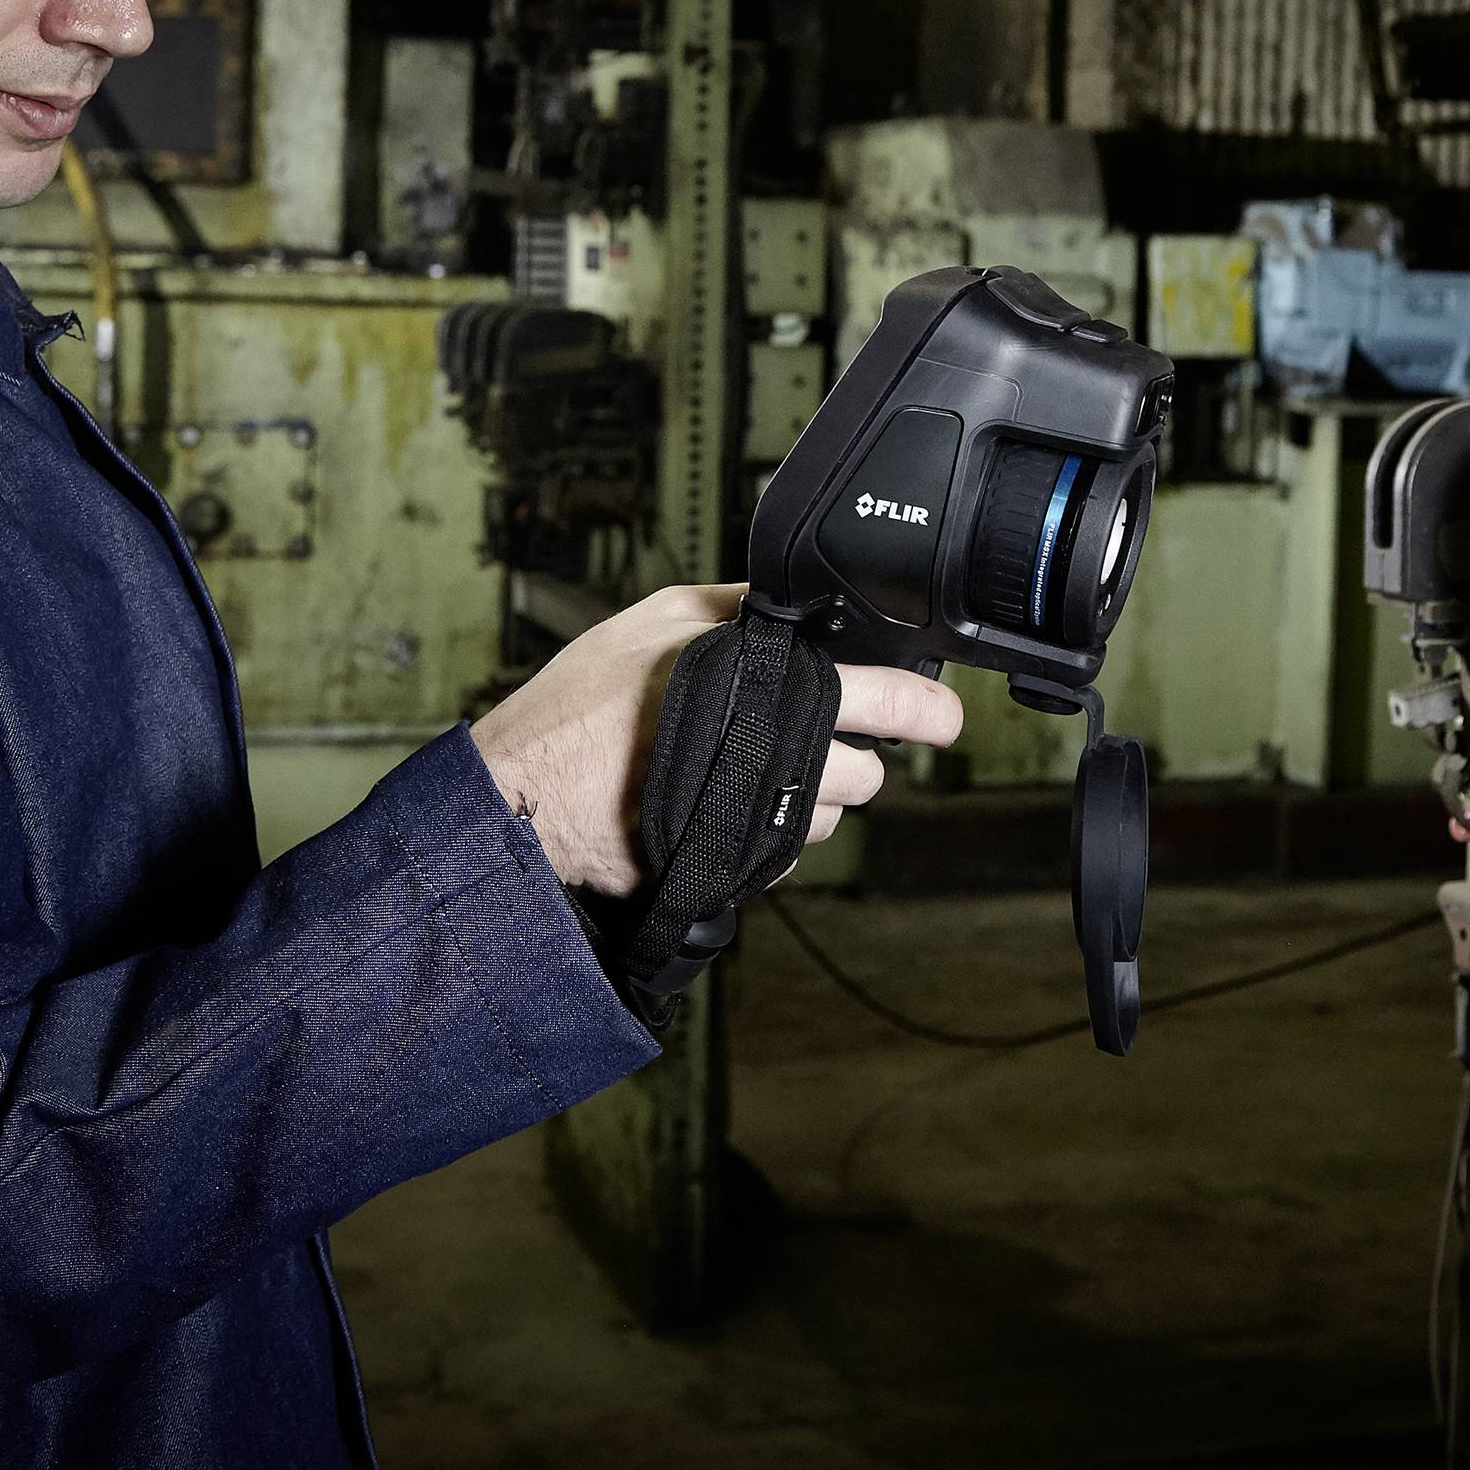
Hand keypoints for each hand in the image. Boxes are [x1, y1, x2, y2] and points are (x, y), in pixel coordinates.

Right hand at [468, 584, 961, 895]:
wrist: (525, 799)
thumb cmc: (582, 706)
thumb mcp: (657, 620)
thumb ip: (736, 607)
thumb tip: (793, 599)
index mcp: (766, 689)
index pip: (880, 699)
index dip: (923, 708)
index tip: (943, 716)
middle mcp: (773, 759)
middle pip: (867, 773)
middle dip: (858, 758)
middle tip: (826, 740)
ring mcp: (756, 823)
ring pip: (829, 817)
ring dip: (811, 798)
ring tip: (753, 770)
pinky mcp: (735, 870)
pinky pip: (785, 856)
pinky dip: (771, 835)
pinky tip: (726, 805)